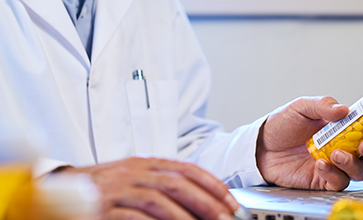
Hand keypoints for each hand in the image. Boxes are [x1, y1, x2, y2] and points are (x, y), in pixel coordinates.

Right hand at [58, 157, 239, 219]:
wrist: (61, 189)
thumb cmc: (103, 187)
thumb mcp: (134, 178)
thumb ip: (161, 182)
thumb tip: (198, 196)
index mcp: (144, 163)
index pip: (185, 168)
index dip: (212, 184)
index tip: (230, 200)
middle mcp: (133, 172)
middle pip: (177, 182)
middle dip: (207, 201)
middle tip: (227, 217)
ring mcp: (117, 189)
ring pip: (160, 198)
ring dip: (187, 215)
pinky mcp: (104, 207)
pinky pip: (135, 216)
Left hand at [256, 96, 362, 190]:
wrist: (260, 145)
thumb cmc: (281, 125)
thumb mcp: (300, 107)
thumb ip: (321, 105)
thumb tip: (343, 109)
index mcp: (340, 128)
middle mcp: (340, 147)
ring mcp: (332, 164)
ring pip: (358, 171)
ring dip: (352, 164)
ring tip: (335, 154)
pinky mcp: (321, 180)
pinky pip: (337, 182)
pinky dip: (333, 174)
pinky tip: (320, 164)